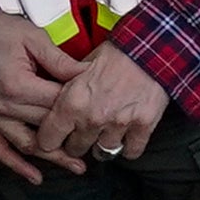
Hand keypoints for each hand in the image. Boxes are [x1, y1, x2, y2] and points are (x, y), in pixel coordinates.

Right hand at [0, 8, 83, 173]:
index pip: (57, 105)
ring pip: (25, 145)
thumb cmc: (1, 30)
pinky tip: (34, 176)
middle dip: (73, 138)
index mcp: (17, 85)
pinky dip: (15, 165)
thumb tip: (89, 75)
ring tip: (76, 166)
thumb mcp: (35, 38)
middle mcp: (1, 105)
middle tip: (98, 146)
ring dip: (50, 158)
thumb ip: (61, 61)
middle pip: (45, 128)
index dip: (80, 109)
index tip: (99, 113)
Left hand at [34, 39, 169, 168]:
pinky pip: (131, 152)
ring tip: (105, 135)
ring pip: (103, 152)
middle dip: (77, 142)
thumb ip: (68, 89)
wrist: (151, 47)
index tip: (55, 138)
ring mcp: (118, 124)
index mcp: (72, 103)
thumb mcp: (81, 66)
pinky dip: (129, 147)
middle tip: (82, 133)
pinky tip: (127, 138)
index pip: (47, 140)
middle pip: (75, 149)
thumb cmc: (117, 53)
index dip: (50, 140)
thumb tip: (56, 101)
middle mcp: (93, 118)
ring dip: (103, 145)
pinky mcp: (143, 126)